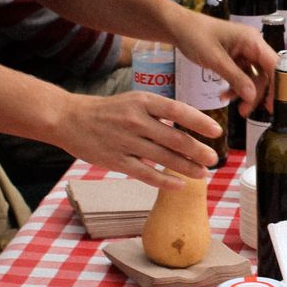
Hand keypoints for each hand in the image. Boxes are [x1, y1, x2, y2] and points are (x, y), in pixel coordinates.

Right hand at [57, 91, 221, 188]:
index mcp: (142, 101)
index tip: (217, 131)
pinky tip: (179, 185)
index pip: (178, 110)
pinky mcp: (115, 160)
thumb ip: (159, 111)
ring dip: (186, 168)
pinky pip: (145, 173)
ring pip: (163, 158)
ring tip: (203, 174)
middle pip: (174, 138)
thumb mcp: (134, 100)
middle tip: (213, 159)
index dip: (199, 122)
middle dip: (198, 150)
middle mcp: (135, 120)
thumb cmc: (108, 110)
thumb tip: (189, 124)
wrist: (70, 119)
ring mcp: (125, 141)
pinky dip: (164, 181)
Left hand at [172, 14, 275, 117]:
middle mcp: (253, 46)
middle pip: (266, 74)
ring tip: (230, 104)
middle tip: (245, 111)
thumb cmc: (195, 36)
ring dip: (244, 92)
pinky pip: (243, 76)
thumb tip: (252, 96)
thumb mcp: (215, 60)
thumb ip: (236, 78)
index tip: (273, 105)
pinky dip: (236, 87)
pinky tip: (224, 95)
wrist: (178, 27)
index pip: (275, 66)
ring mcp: (245, 52)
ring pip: (254, 78)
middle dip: (256, 93)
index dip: (278, 86)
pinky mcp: (236, 58)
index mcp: (253, 41)